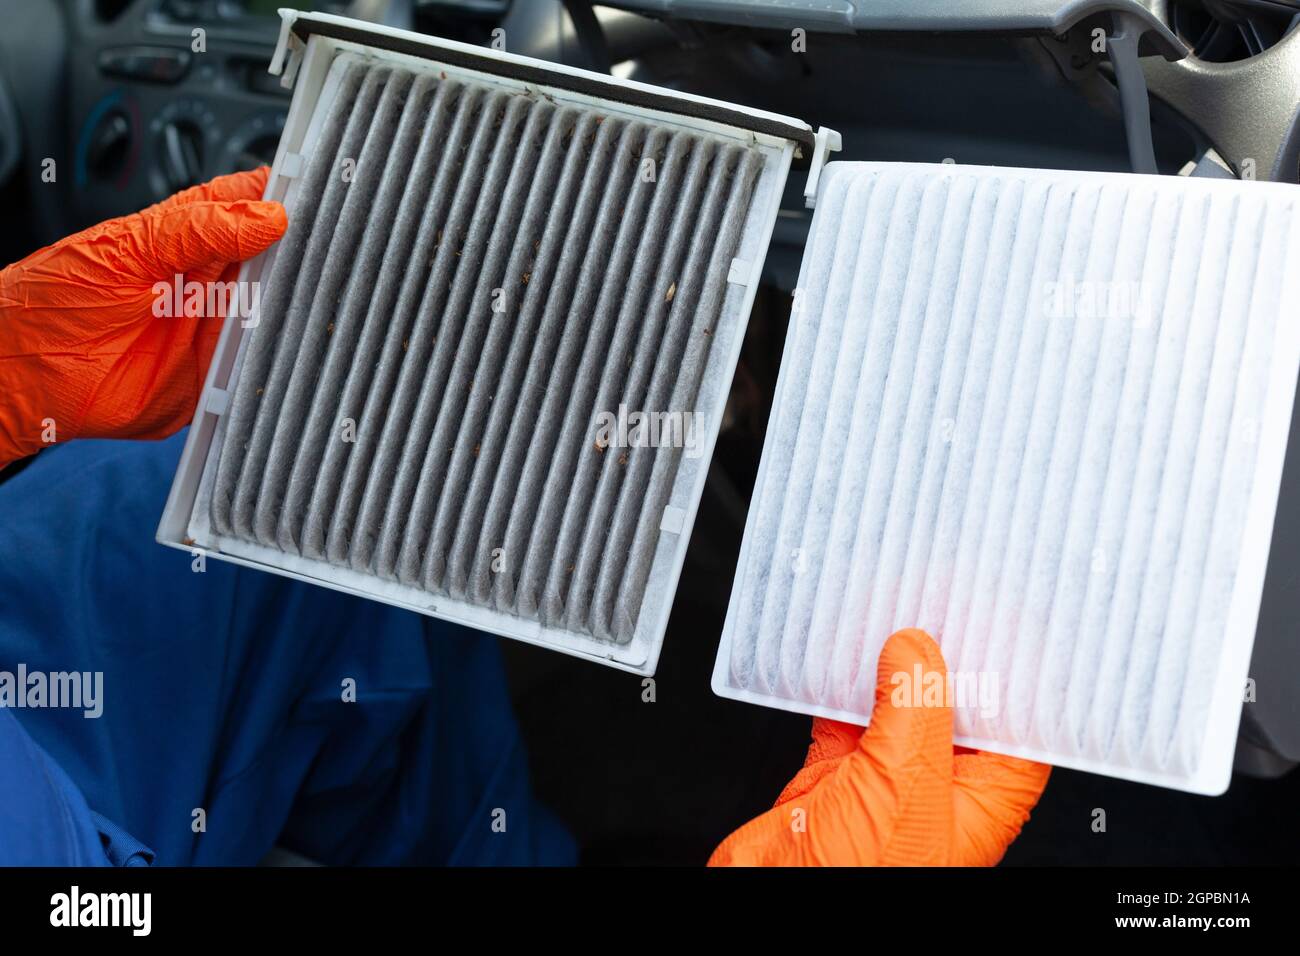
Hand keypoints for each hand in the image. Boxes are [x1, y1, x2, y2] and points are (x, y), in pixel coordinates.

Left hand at [0, 167, 285, 466]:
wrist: (21, 379)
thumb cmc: (51, 303)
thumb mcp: (125, 248)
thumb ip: (197, 231)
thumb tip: (269, 217)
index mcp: (184, 236)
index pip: (245, 203)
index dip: (279, 194)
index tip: (314, 190)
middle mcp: (205, 280)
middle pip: (272, 256)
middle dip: (300, 248)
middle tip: (326, 241)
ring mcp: (213, 327)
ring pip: (275, 307)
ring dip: (293, 298)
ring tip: (312, 283)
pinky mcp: (216, 375)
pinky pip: (260, 362)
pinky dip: (279, 350)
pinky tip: (288, 333)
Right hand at [709, 628, 1050, 865]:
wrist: (775, 900)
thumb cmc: (858, 879)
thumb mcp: (905, 785)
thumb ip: (914, 710)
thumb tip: (915, 652)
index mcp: (979, 803)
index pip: (1014, 725)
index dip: (1011, 673)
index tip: (1001, 621)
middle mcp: (935, 789)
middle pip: (953, 707)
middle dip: (945, 657)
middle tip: (939, 599)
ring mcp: (882, 780)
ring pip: (894, 704)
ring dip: (888, 663)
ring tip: (890, 609)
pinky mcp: (833, 775)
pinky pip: (841, 714)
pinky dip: (836, 682)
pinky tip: (838, 650)